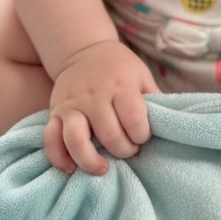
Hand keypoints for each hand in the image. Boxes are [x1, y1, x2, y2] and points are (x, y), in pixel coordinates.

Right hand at [43, 40, 160, 175]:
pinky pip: (51, 139)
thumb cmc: (120, 68)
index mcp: (121, 85)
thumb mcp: (141, 75)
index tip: (143, 136)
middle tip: (128, 149)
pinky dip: (59, 158)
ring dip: (90, 161)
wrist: (85, 51)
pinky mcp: (55, 112)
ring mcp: (72, 105)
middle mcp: (95, 96)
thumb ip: (154, 98)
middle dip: (124, 150)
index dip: (142, 135)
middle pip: (109, 135)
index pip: (134, 119)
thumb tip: (170, 124)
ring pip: (76, 139)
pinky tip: (71, 168)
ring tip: (103, 168)